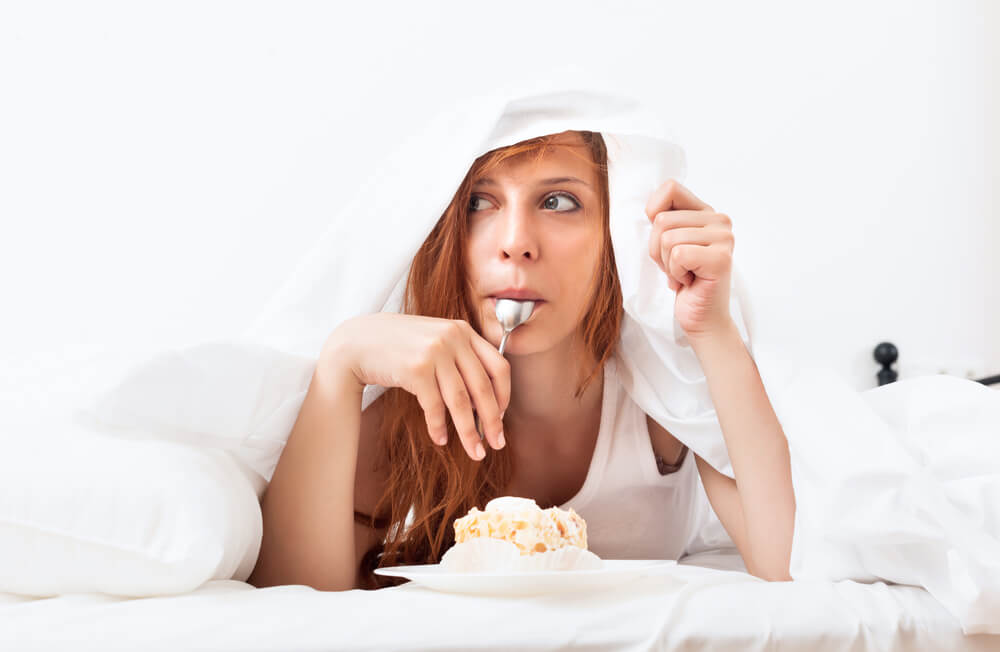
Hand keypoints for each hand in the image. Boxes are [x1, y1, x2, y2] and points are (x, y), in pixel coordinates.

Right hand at [324, 313, 509, 460]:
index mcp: (463, 330)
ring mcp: (434, 352)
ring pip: (461, 401)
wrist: (357, 342)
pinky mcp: (416, 369)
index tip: (501, 416)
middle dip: (493, 421)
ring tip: (476, 451)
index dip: (504, 395)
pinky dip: (438, 426)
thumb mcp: (435, 339)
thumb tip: (485, 402)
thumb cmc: (398, 346)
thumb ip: (460, 357)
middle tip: (497, 444)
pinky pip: (434, 406)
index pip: (499, 366)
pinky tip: (440, 438)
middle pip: (483, 388)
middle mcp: (452, 337)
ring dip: (469, 432)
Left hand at [645, 179, 734, 338]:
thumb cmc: (683, 280)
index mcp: (706, 212)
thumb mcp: (666, 244)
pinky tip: (690, 281)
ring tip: (685, 274)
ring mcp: (724, 238)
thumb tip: (651, 208)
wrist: (701, 317)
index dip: (654, 213)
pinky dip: (676, 273)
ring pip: (667, 238)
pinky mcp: (721, 258)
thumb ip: (663, 219)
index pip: (670, 188)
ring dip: (667, 264)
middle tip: (678, 266)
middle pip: (662, 219)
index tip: (664, 240)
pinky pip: (677, 255)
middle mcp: (720, 220)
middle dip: (658, 249)